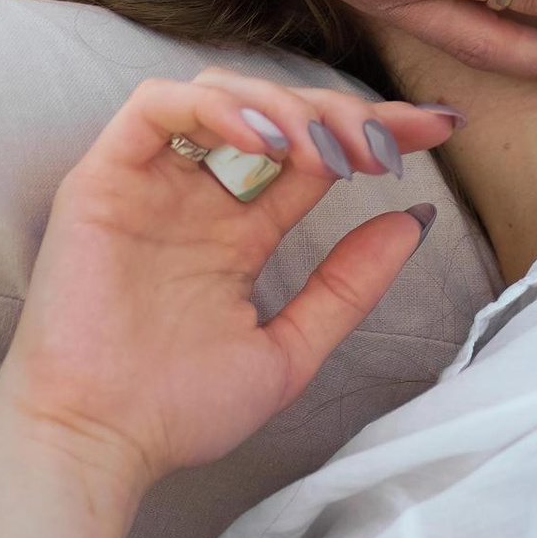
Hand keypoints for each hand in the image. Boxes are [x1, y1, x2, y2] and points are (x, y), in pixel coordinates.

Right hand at [0, 70, 458, 508]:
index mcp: (237, 232)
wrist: (98, 445)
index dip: (374, 130)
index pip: (314, 154)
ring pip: (220, 92)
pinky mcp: (103, 177)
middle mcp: (196, 196)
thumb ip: (348, 287)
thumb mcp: (290, 350)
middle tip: (383, 143)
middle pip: (276, 113)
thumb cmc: (177, 410)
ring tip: (324, 149)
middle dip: (339, 113)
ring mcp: (150, 182)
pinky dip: (215, 107)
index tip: (439, 128)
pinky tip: (264, 142)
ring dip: (283, 106)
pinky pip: (154, 107)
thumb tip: (414, 220)